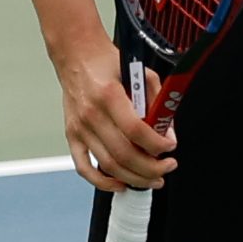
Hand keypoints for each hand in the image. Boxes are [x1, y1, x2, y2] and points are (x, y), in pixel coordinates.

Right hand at [54, 31, 177, 191]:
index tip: (170, 146)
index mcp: (109, 95)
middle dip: (151, 167)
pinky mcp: (72, 136)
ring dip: (135, 178)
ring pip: (108, 165)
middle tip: (167, 167)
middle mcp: (91, 114)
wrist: (77, 57)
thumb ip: (157, 101)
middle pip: (123, 154)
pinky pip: (85, 168)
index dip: (157, 144)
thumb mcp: (141, 73)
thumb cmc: (108, 63)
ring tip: (153, 179)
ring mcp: (79, 128)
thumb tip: (168, 131)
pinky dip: (103, 182)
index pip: (136, 130)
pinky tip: (121, 184)